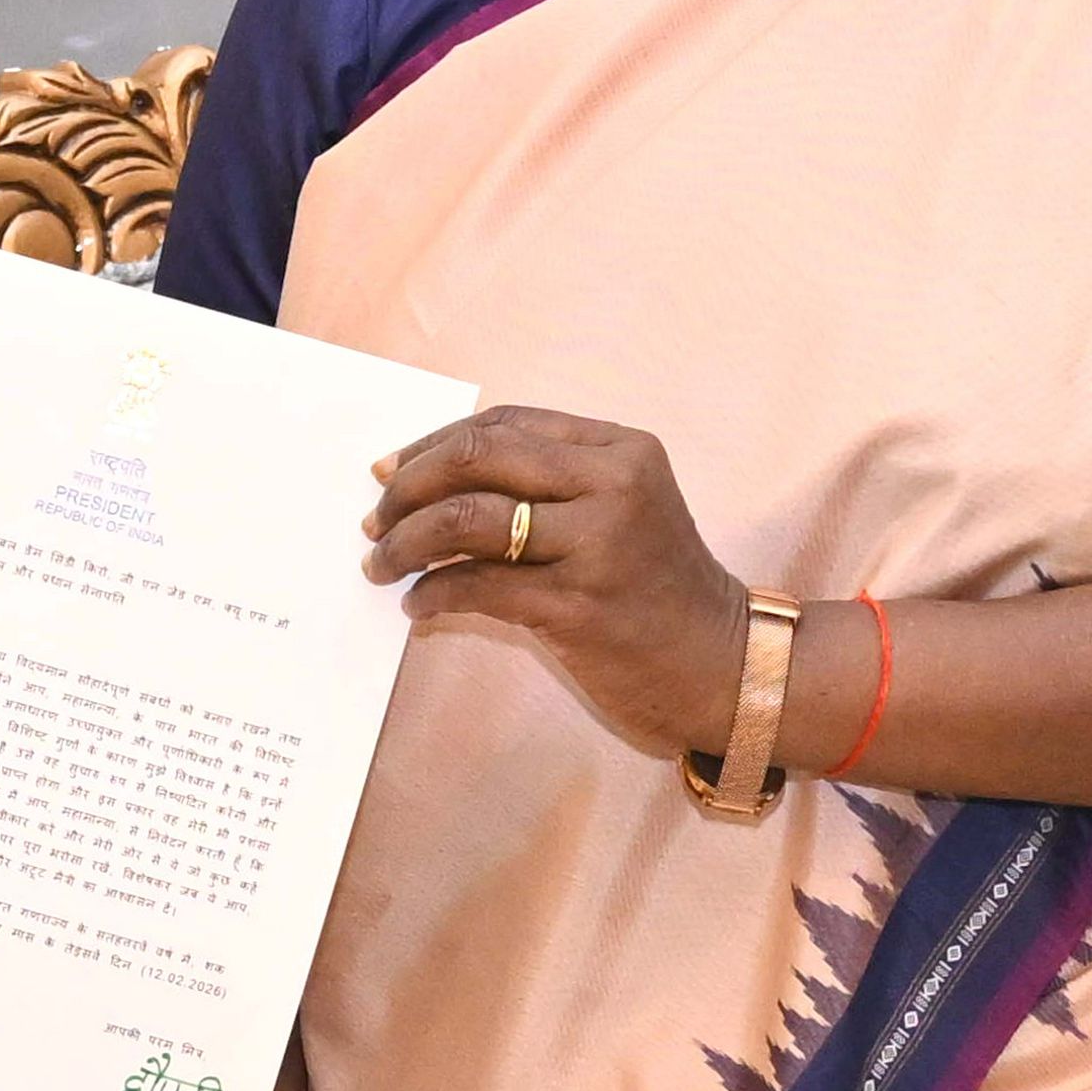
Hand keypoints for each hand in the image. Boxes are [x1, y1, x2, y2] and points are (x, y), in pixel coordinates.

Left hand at [364, 405, 750, 759]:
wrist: (717, 665)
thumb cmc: (654, 587)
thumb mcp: (617, 510)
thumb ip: (544, 482)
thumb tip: (426, 479)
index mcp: (620, 448)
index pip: (504, 424)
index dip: (434, 445)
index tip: (388, 472)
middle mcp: (613, 484)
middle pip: (477, 458)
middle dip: (408, 486)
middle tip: (374, 519)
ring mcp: (599, 543)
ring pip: (468, 519)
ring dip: (407, 541)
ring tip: (381, 563)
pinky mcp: (580, 604)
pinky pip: (478, 586)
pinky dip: (434, 593)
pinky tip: (417, 604)